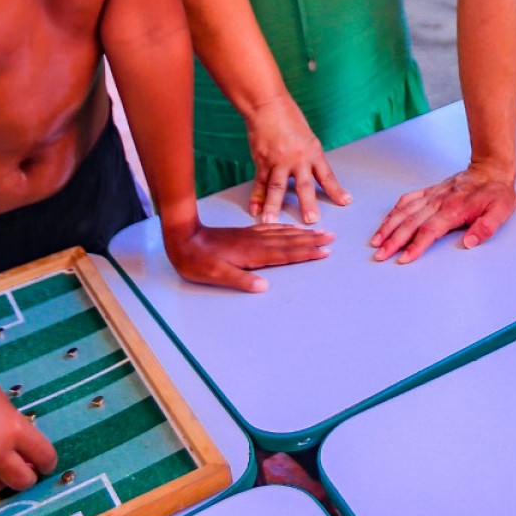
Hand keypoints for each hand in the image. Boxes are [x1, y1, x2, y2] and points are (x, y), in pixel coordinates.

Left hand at [164, 219, 332, 291]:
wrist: (184, 238)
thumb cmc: (198, 260)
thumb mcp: (216, 275)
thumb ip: (240, 280)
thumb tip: (264, 287)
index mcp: (253, 254)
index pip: (286, 254)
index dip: (306, 253)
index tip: (324, 251)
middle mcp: (257, 243)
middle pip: (290, 241)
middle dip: (312, 240)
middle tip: (331, 237)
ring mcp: (252, 236)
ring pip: (284, 234)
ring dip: (302, 234)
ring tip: (319, 231)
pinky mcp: (246, 234)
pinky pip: (272, 229)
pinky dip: (286, 229)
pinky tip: (292, 228)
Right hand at [244, 95, 350, 223]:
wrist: (268, 105)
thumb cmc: (289, 118)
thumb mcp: (307, 137)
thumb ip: (309, 157)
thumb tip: (314, 173)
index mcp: (313, 152)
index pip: (327, 175)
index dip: (336, 190)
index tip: (345, 202)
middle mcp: (297, 159)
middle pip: (303, 185)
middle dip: (308, 204)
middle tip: (311, 220)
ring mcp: (278, 161)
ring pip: (277, 187)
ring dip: (273, 206)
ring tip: (271, 222)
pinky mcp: (262, 161)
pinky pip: (259, 183)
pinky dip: (256, 198)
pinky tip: (254, 210)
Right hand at [371, 163, 515, 263]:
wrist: (490, 169)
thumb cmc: (496, 193)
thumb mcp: (501, 211)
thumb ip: (486, 227)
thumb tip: (470, 242)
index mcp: (454, 209)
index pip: (430, 230)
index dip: (416, 246)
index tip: (404, 258)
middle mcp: (438, 202)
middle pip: (410, 223)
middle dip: (393, 240)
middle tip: (380, 255)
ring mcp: (432, 196)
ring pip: (404, 212)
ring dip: (388, 227)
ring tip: (376, 242)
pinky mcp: (429, 192)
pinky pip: (407, 200)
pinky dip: (394, 211)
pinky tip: (386, 222)